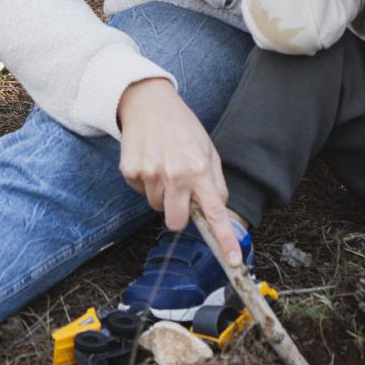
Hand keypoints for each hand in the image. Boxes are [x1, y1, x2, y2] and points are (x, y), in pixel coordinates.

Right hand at [116, 77, 243, 265]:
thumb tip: (218, 207)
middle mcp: (175, 175)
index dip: (225, 240)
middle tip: (179, 193)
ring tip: (164, 164)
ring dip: (162, 193)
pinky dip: (145, 182)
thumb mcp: (208, 149)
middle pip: (175, 222)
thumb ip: (214, 181)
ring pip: (156, 206)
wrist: (148, 102)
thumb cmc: (182, 126)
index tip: (233, 261)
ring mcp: (150, 174)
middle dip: (178, 215)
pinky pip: (140, 192)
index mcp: (199, 169)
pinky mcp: (130, 172)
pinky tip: (150, 160)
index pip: (215, 213)